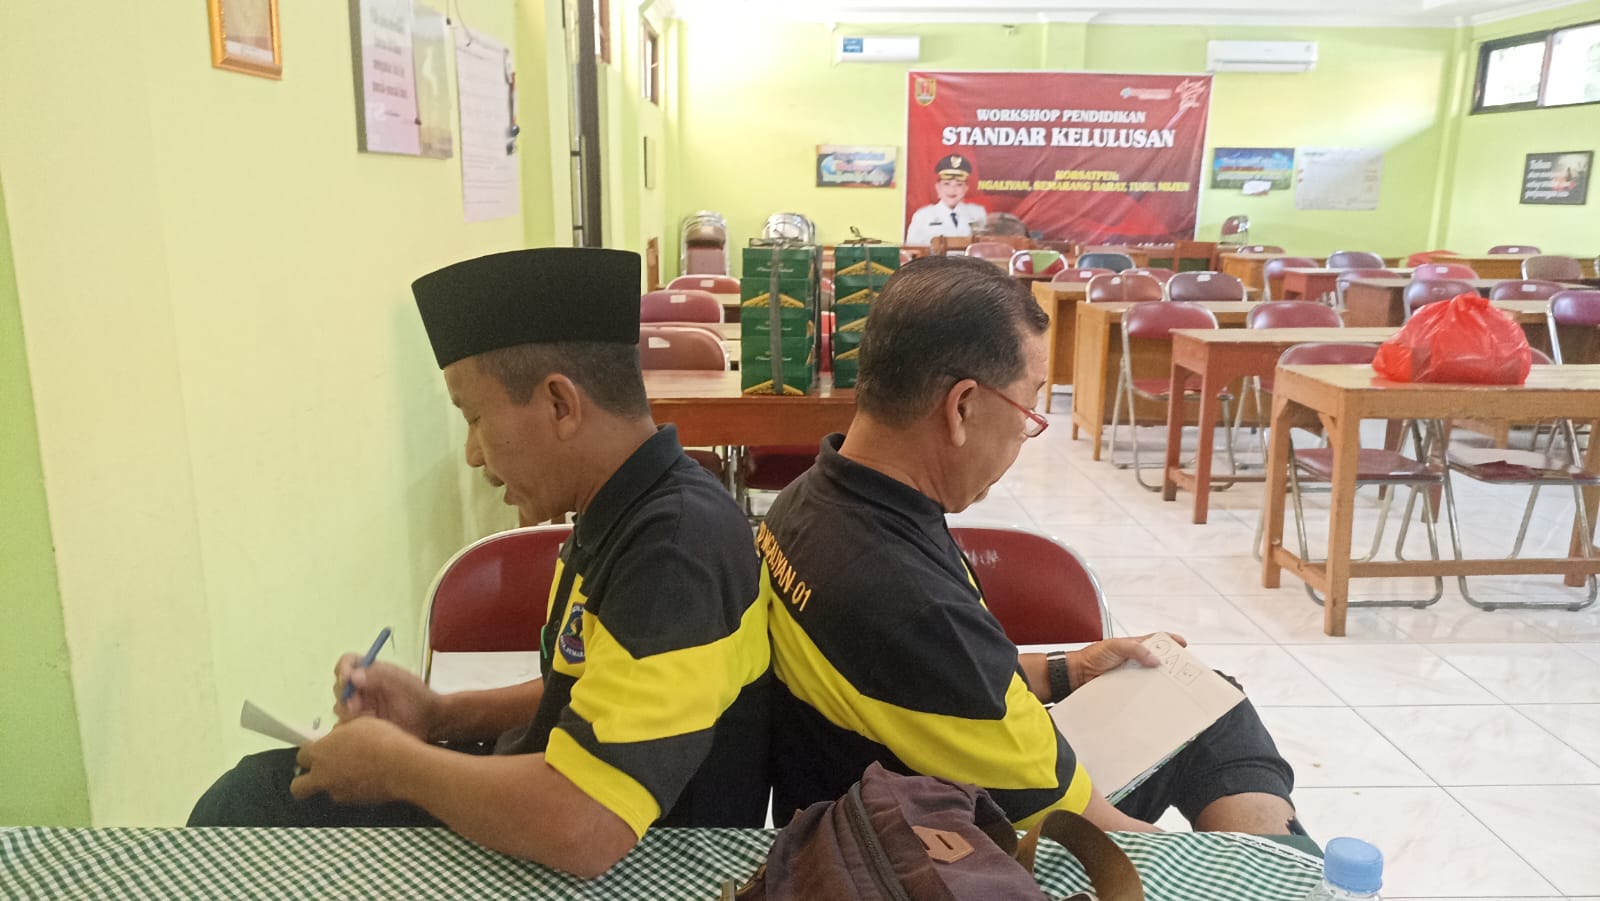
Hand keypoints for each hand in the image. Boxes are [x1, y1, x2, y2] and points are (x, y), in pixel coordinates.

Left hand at [290, 717, 410, 805]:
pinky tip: (367, 778)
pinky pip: (345, 795)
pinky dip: (351, 788)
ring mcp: (337, 791)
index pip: (301, 756)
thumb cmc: (381, 740)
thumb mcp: (359, 723)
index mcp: (320, 752)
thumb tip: (338, 735)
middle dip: (303, 781)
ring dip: (333, 783)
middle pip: (297, 787)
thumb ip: (342, 732)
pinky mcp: (353, 802)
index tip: (322, 749)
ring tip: (354, 772)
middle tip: (319, 773)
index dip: (311, 753)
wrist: (401, 766)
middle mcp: (322, 775)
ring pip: (325, 791)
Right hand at [333, 656, 439, 740]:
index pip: (348, 663)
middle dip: (345, 695)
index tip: (346, 680)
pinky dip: (351, 726)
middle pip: (340, 687)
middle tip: (357, 706)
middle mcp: (362, 688)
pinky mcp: (361, 725)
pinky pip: (344, 725)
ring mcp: (360, 707)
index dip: (343, 669)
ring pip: (340, 707)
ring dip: (348, 712)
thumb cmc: (418, 698)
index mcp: (371, 672)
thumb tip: (353, 676)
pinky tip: (369, 729)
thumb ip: (379, 676)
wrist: (429, 724)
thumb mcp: (402, 682)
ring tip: (370, 718)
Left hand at [1067, 633, 1186, 690]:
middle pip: (1157, 661)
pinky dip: (1148, 693)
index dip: (1170, 641)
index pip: (1156, 641)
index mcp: (1134, 646)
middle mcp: (1135, 660)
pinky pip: (1141, 690)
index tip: (1182, 645)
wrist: (1077, 675)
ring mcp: (1131, 674)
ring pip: (1151, 677)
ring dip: (1160, 681)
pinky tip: (1155, 698)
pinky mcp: (1127, 688)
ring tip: (1172, 687)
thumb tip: (1154, 659)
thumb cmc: (1092, 656)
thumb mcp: (1115, 646)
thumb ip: (1135, 649)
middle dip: (1170, 665)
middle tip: (1182, 671)